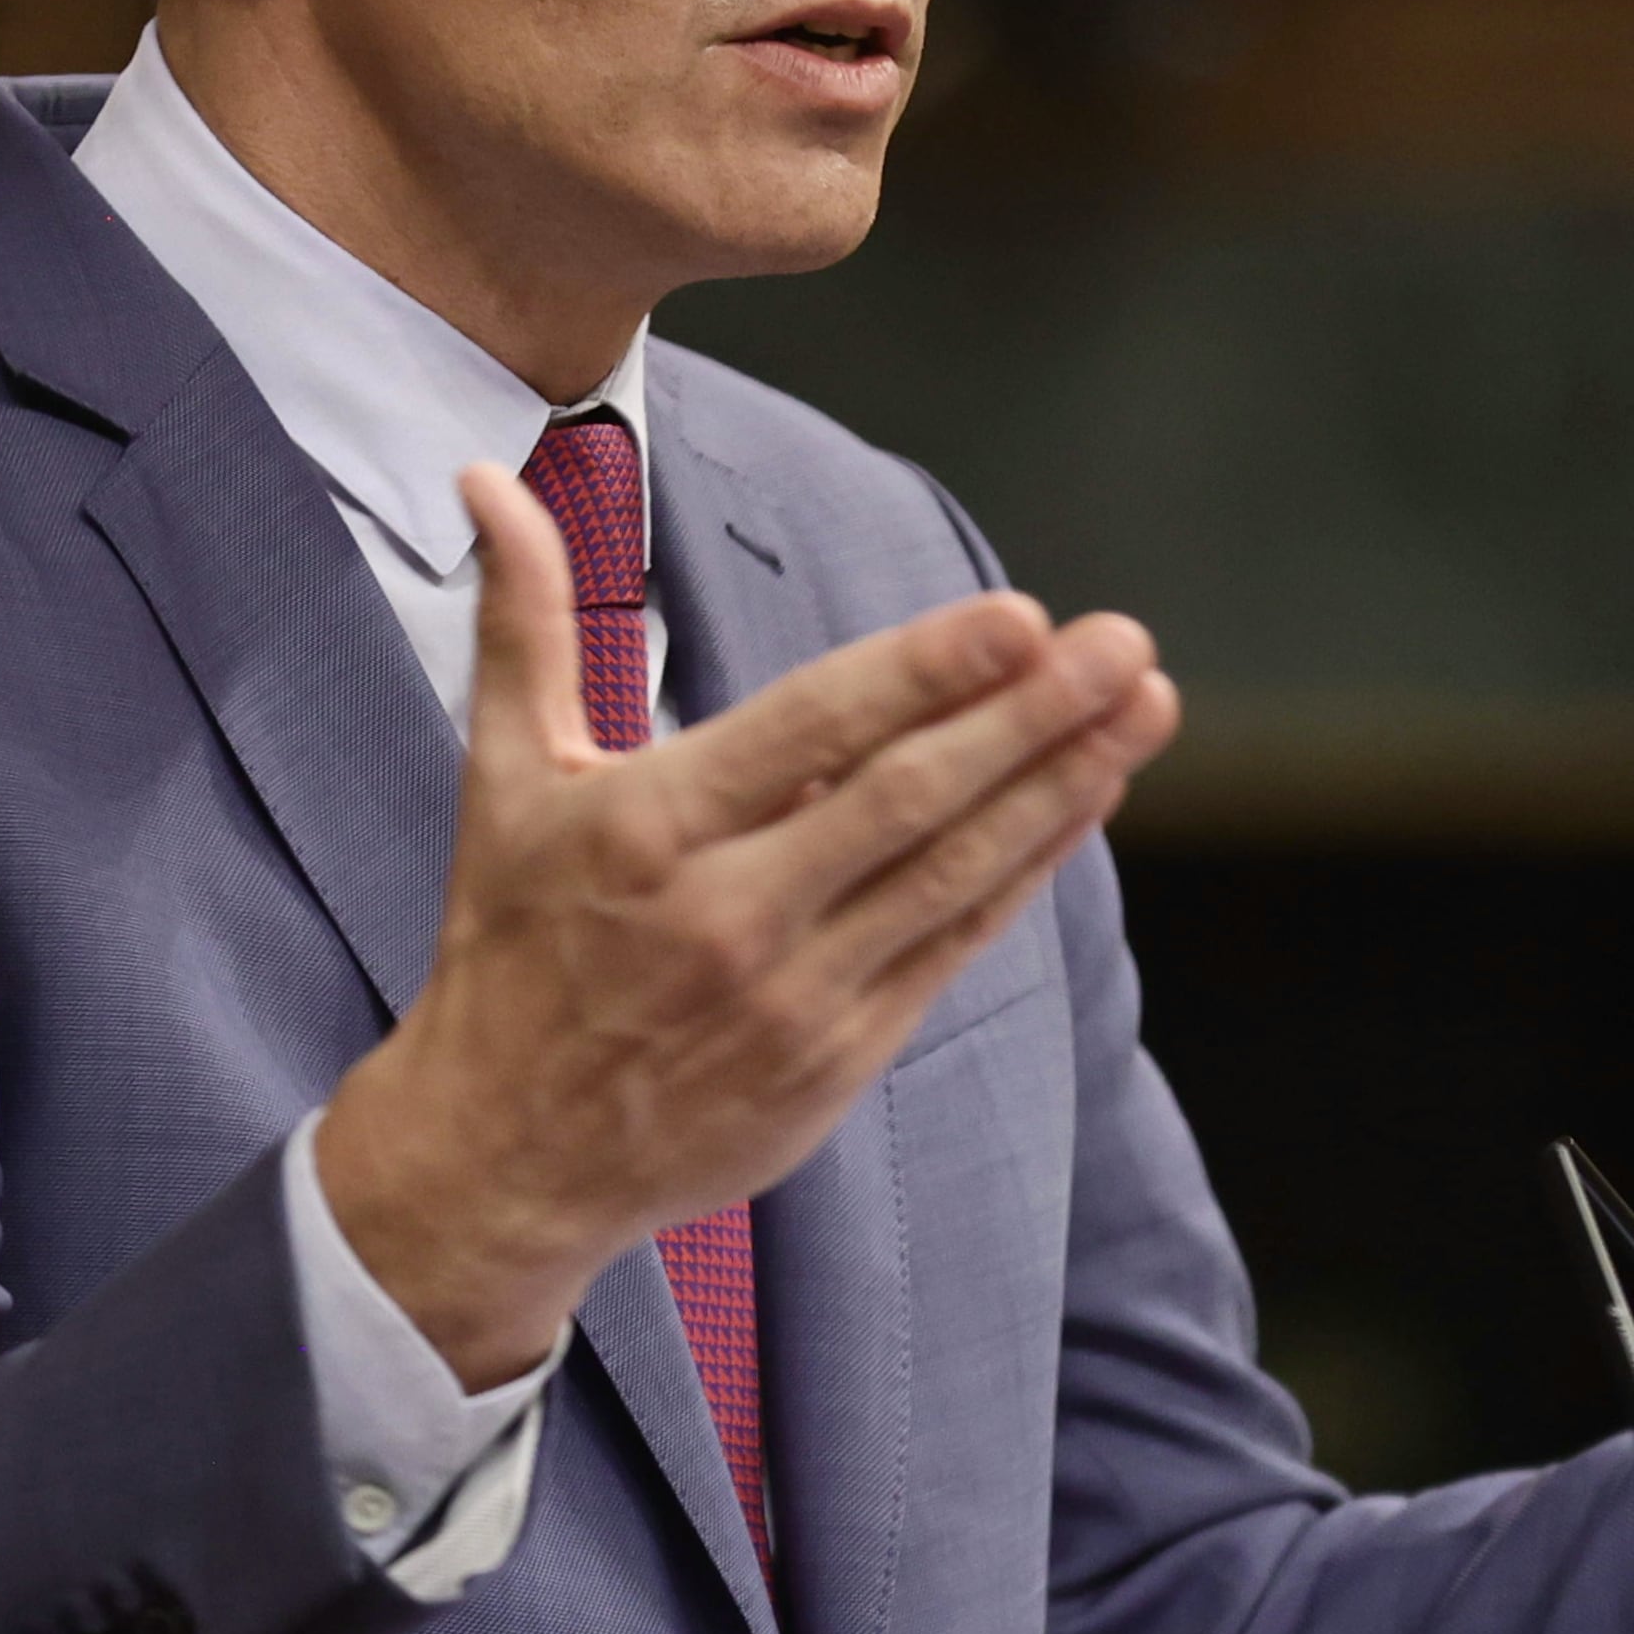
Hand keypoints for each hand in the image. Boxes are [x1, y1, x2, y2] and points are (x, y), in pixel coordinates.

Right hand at [319, 463, 1178, 1381]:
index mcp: (648, 828)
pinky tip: (1084, 799)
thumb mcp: (500, 781)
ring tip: (1144, 706)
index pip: (812, 730)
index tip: (1022, 618)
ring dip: (1061, 783)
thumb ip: (521, 621)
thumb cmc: (508, 950)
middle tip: (1124, 642)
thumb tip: (490, 477)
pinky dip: (1025, 869)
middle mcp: (728, 912)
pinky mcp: (837, 1058)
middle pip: (909, 796)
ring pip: (952, 870)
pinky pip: (953, 944)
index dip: (925, 672)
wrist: (501, 1156)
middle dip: (1033, 714)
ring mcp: (793, 994)